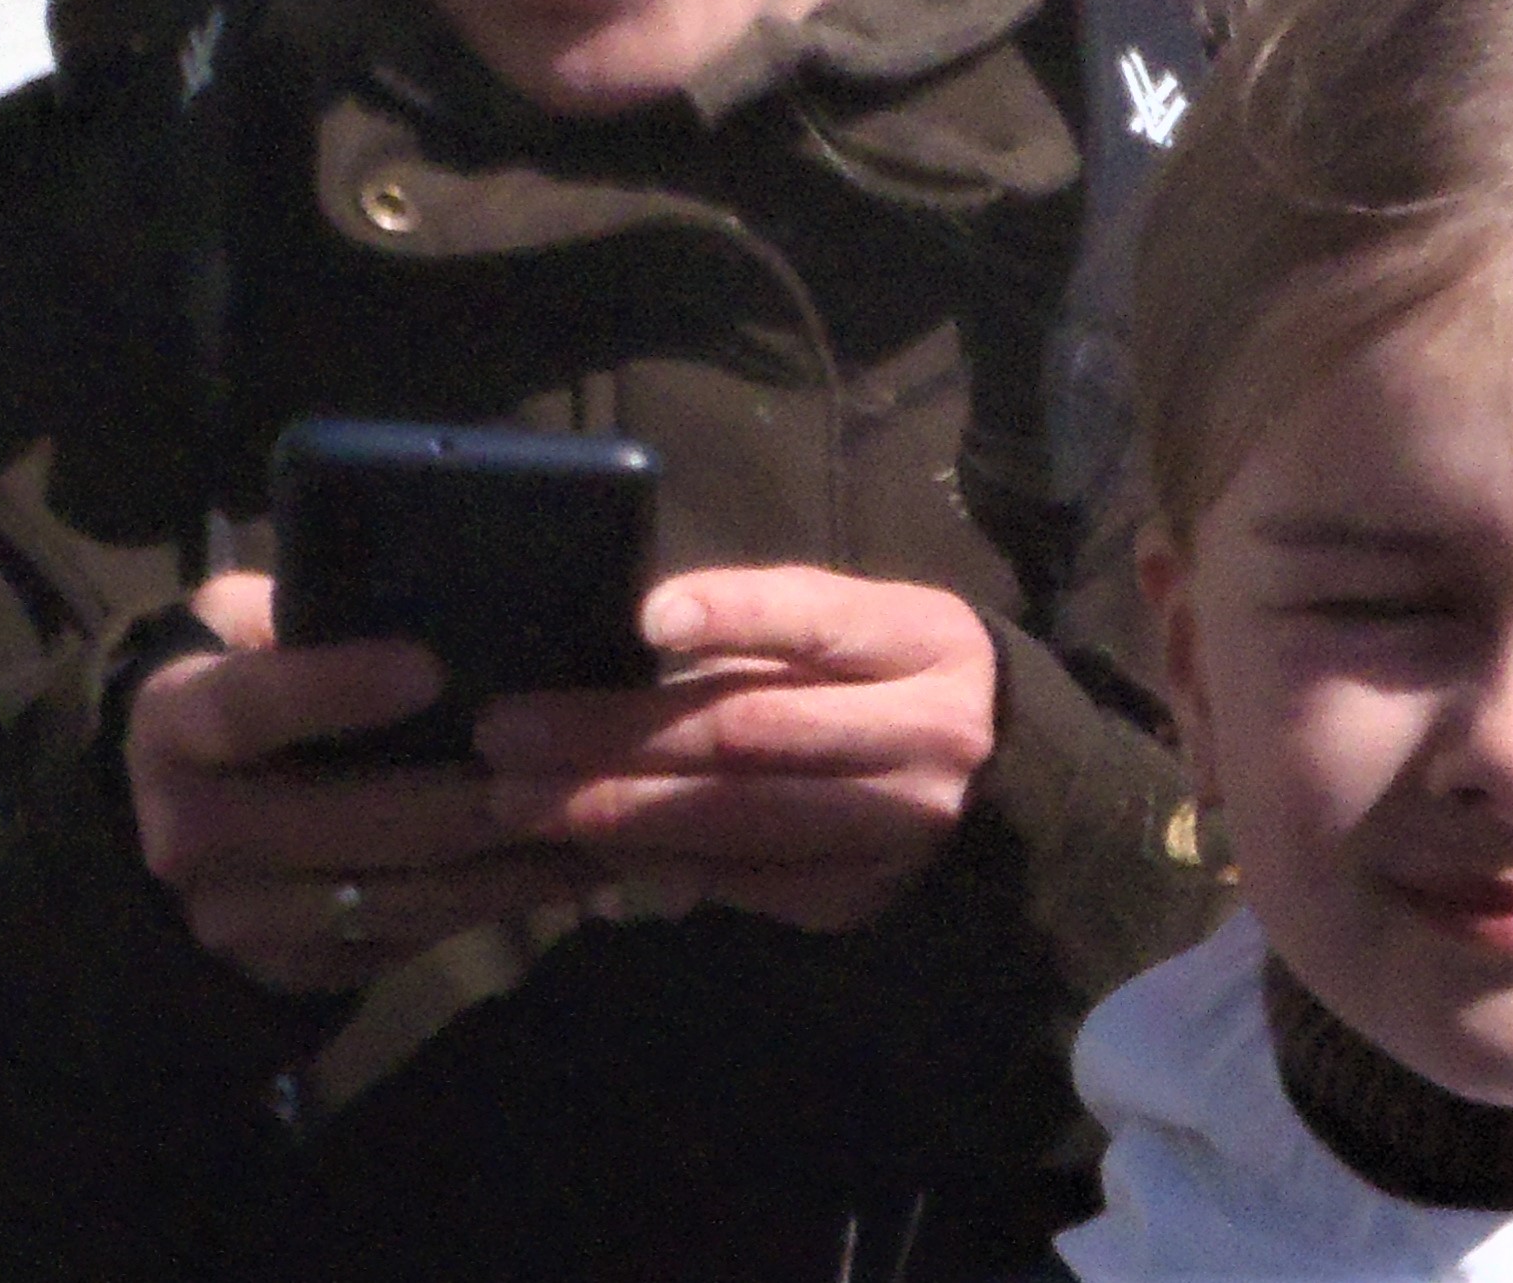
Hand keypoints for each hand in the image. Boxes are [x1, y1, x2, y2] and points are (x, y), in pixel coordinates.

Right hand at [124, 573, 599, 992]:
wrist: (184, 812)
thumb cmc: (252, 684)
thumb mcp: (254, 627)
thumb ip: (316, 604)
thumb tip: (442, 569)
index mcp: (172, 724)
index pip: (244, 708)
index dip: (331, 690)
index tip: (428, 668)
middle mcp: (184, 829)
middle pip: (348, 820)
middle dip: (471, 796)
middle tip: (571, 764)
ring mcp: (230, 915)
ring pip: (393, 894)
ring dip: (506, 864)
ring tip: (601, 820)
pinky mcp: (283, 968)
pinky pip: (402, 941)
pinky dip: (490, 906)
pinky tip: (566, 871)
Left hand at [479, 567, 997, 932]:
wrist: (1004, 779)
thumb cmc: (898, 675)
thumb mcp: (864, 620)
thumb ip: (771, 622)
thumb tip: (646, 629)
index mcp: (926, 643)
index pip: (823, 622)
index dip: (737, 614)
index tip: (648, 615)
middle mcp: (926, 737)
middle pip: (751, 735)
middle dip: (614, 736)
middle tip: (508, 733)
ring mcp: (896, 829)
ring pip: (735, 820)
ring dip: (610, 810)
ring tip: (517, 798)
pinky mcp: (860, 897)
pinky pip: (740, 881)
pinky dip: (653, 861)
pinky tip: (584, 845)